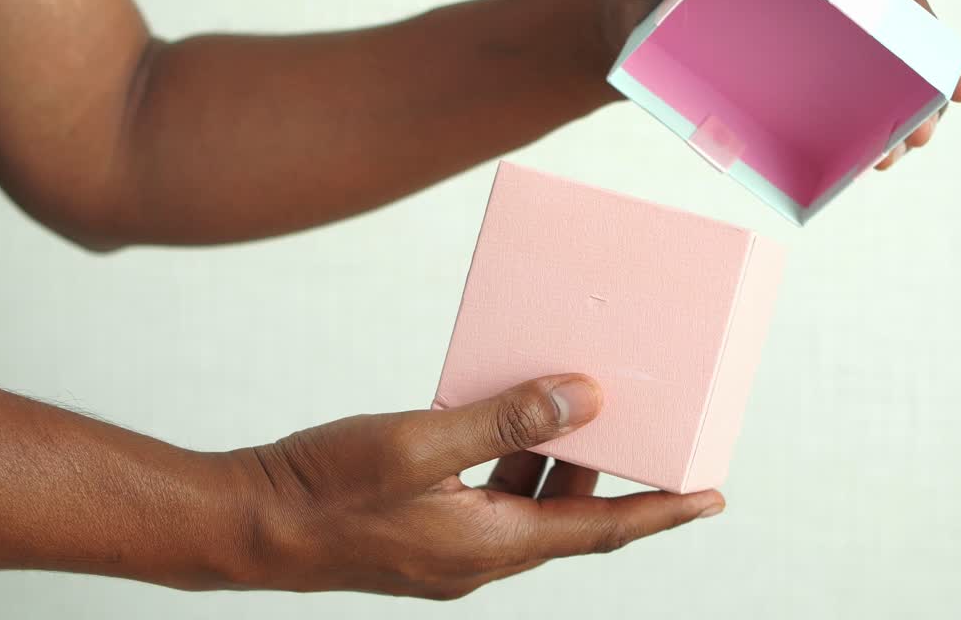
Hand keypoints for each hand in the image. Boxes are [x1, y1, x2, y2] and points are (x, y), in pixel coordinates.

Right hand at [220, 374, 723, 598]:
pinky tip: (499, 421)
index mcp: (489, 545)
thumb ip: (504, 422)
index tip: (712, 497)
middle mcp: (477, 558)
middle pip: (569, 519)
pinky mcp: (421, 534)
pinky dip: (507, 464)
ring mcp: (448, 550)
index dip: (661, 512)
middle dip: (612, 480)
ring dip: (556, 465)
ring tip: (577, 411)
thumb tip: (583, 401)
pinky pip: (487, 499)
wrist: (247, 527)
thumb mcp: (419, 444)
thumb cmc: (324, 489)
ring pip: (527, 506)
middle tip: (650, 435)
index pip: (600, 531)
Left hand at [598, 0, 960, 170]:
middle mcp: (815, 20)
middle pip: (889, 52)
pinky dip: (844, 145)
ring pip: (864, 92)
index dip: (926, 30)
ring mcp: (799, 62)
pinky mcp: (775, 97)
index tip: (954, 75)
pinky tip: (852, 169)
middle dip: (923, 93)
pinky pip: (822, 121)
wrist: (617, 31)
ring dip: (891, 125)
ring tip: (889, 159)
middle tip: (923, 133)